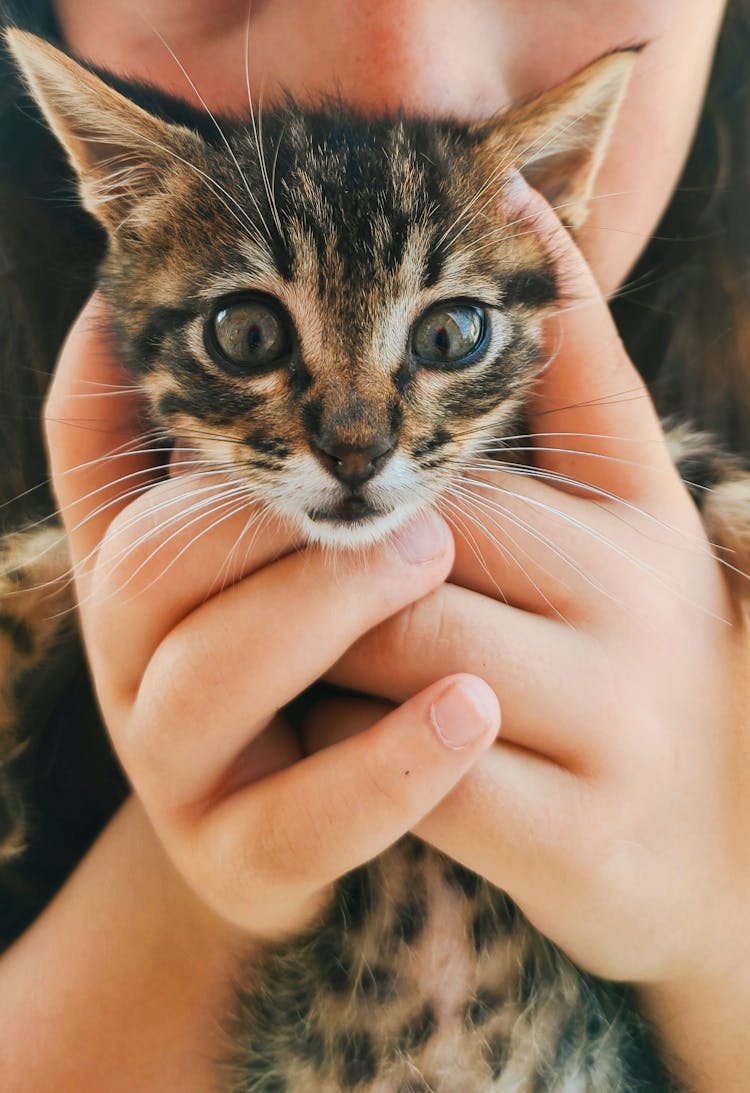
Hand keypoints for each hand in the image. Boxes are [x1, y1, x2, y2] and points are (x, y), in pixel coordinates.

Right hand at [45, 297, 499, 939]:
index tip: (159, 308)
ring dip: (323, 607)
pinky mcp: (239, 859)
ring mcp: (173, 764)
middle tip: (395, 482)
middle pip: (157, 558)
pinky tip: (472, 710)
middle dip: (272, 512)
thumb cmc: (335, 649)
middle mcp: (133, 658)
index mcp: (140, 568)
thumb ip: (266, 441)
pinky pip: (301, 816)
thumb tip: (271, 292)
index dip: (110, 372)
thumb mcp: (288, 540)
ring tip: (432, 561)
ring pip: (210, 675)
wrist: (333, 829)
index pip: (86, 449)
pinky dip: (387, 762)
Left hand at [326, 180, 749, 990]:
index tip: (294, 448)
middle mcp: (640, 608)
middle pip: (426, 538)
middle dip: (331, 546)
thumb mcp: (636, 508)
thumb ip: (582, 371)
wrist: (723, 840)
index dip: (379, 433)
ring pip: (409, 647)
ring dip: (322, 642)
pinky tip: (332, 736)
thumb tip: (526, 204)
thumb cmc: (643, 652)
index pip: (493, 428)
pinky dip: (351, 748)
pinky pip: (420, 775)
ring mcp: (617, 727)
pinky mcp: (579, 842)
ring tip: (285, 640)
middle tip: (265, 547)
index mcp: (642, 516)